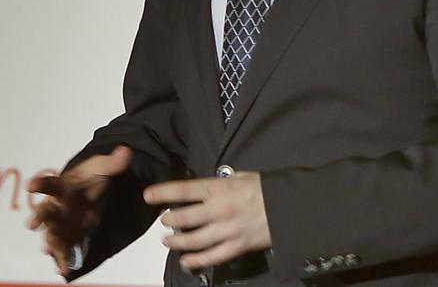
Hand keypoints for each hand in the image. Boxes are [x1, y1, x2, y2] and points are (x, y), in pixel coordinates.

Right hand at [26, 146, 132, 276]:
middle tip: (32, 224)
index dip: (39, 184)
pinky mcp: (69, 237)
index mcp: (61, 186)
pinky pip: (64, 249)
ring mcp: (61, 223)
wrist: (90, 192)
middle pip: (44, 211)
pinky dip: (62, 259)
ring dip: (49, 241)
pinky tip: (63, 269)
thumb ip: (112, 163)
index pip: (48, 183)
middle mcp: (56, 206)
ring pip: (51, 233)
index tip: (31, 186)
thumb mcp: (101, 168)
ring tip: (49, 249)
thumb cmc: (89, 178)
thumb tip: (125, 152)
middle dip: (38, 217)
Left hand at [144, 171, 270, 269]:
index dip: (163, 193)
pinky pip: (212, 256)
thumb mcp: (240, 176)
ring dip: (177, 241)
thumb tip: (204, 188)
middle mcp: (219, 209)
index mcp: (218, 188)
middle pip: (184, 217)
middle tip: (163, 221)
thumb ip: (219, 184)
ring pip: (194, 240)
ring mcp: (227, 230)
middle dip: (169, 220)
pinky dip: (196, 260)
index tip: (147, 196)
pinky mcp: (237, 246)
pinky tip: (186, 261)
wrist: (289, 207)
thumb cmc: (264, 188)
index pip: (184, 190)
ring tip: (168, 241)